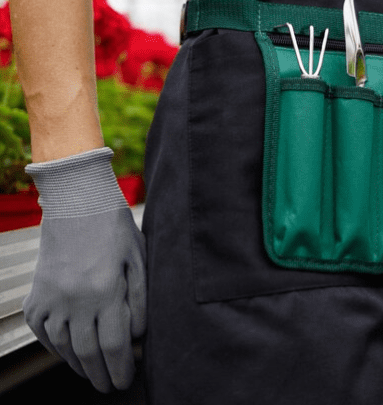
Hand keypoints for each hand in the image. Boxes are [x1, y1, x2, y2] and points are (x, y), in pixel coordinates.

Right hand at [23, 148, 146, 392]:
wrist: (76, 203)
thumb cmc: (116, 230)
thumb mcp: (139, 261)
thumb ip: (140, 302)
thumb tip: (137, 338)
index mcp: (105, 290)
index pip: (114, 344)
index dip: (121, 366)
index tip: (127, 380)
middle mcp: (74, 299)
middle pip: (88, 352)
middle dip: (102, 374)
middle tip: (111, 386)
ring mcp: (51, 299)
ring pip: (64, 346)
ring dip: (79, 365)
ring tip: (94, 374)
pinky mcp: (35, 297)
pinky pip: (44, 332)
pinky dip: (57, 348)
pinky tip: (70, 354)